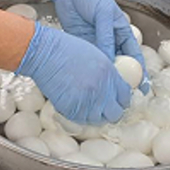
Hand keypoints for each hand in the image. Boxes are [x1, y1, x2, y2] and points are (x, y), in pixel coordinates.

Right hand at [16, 23, 131, 124]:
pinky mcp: (71, 109)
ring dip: (94, 115)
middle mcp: (101, 90)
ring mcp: (87, 101)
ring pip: (98, 120)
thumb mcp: (96, 55)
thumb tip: (113, 88)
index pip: (125, 97)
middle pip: (115, 114)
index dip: (121, 100)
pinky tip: (74, 105)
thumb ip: (108, 74)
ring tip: (85, 106)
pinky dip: (79, 116)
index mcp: (109, 74)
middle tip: (102, 108)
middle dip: (110, 112)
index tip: (115, 101)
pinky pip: (80, 121)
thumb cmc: (66, 49)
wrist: (44, 52)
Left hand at [36, 0, 147, 90]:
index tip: (142, 88)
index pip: (134, 57)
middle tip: (123, 98)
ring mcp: (96, 44)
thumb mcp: (103, 14)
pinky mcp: (81, 45)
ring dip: (105, 79)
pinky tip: (90, 83)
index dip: (139, 73)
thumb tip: (108, 60)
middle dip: (122, 81)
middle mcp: (110, 40)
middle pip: (119, 65)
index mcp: (122, 31)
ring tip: (106, 95)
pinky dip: (90, 72)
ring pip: (104, 66)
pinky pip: (88, 61)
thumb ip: (105, 37)